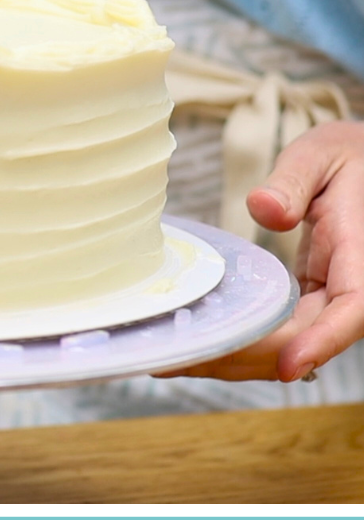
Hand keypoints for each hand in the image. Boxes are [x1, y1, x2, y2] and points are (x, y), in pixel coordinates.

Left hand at [162, 121, 363, 382]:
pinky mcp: (306, 309)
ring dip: (234, 361)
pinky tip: (192, 347)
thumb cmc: (342, 158)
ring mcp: (327, 304)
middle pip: (307, 339)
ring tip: (173, 360)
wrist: (358, 168)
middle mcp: (351, 286)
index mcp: (360, 251)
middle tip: (183, 359)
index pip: (354, 305)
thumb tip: (263, 208)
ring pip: (287, 349)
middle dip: (248, 357)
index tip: (289, 366)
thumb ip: (293, 180)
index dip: (323, 340)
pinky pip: (276, 339)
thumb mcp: (320, 154)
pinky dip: (236, 347)